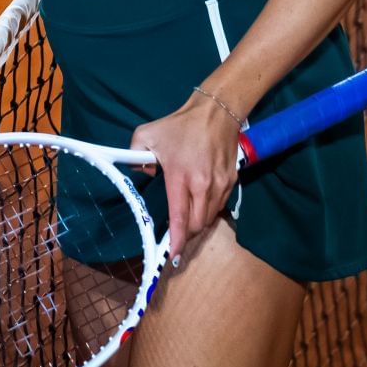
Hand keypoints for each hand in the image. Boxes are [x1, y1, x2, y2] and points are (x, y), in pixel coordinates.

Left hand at [129, 92, 243, 267]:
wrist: (216, 112)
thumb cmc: (180, 125)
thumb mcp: (147, 134)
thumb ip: (135, 155)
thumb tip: (140, 173)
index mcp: (181, 176)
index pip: (180, 217)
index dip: (176, 239)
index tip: (172, 254)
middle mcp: (204, 185)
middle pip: (197, 224)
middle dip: (186, 235)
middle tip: (175, 237)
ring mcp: (221, 184)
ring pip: (210, 217)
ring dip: (197, 224)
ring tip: (186, 223)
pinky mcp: (231, 181)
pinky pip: (219, 206)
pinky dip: (209, 211)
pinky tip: (199, 205)